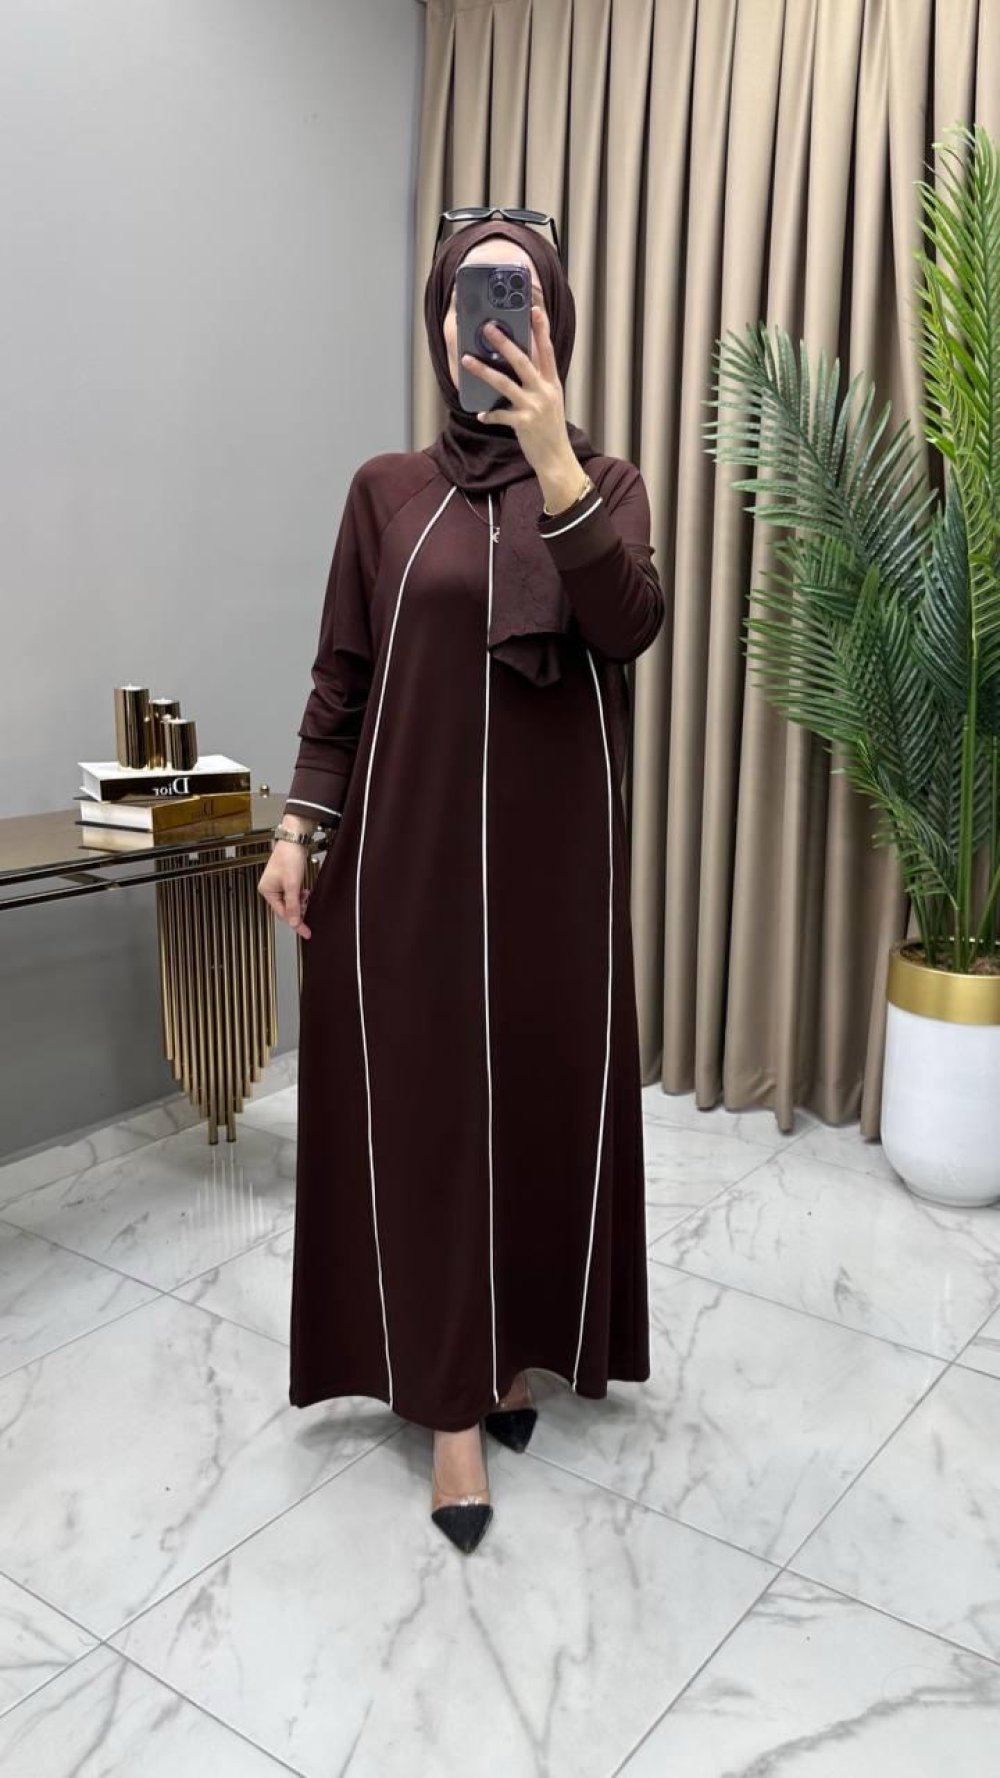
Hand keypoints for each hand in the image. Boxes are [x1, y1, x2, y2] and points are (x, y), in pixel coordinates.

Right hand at [258, 842, 312, 939]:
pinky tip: (305, 891)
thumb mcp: (292, 885)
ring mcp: (278, 884)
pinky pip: (293, 894)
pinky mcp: (286, 880)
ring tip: (306, 895)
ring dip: (300, 902)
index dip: (296, 923)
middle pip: (286, 908)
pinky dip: (300, 895)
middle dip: (298, 909)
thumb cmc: (289, 857)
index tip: (306, 932)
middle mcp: (270, 888)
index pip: (282, 913)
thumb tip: (294, 923)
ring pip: (291, 901)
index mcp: (267, 890)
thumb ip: (293, 905)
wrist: (295, 840)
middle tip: (308, 908)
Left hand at [463, 306, 579, 493]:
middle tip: (488, 327)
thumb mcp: (550, 401)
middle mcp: (544, 391)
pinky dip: (489, 414)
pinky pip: (499, 415)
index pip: (547, 350)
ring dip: (483, 370)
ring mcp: (534, 407)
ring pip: (504, 382)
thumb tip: (516, 366)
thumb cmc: (550, 429)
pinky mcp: (524, 423)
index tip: (535, 310)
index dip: (541, 330)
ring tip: (466, 359)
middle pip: (522, 360)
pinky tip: (480, 414)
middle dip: (504, 342)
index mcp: (552, 383)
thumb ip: (538, 383)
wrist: (557, 459)